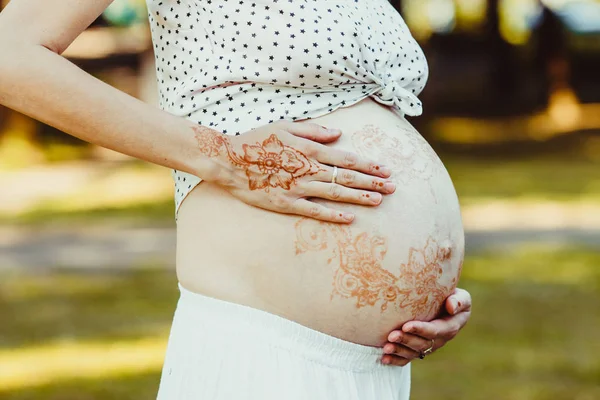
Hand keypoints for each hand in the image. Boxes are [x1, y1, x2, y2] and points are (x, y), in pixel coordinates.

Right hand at [192, 120, 395, 222]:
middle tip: (393, 188)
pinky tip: (350, 218)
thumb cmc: (256, 140)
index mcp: (309, 149)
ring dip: (359, 197)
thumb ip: (314, 131)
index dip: (368, 165)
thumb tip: (339, 134)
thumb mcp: (286, 126)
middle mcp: (308, 169)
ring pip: (335, 194)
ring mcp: (298, 187)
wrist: (229, 160)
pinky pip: (314, 211)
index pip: (346, 158)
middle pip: (347, 178)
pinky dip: (333, 214)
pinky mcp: (286, 203)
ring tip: (379, 201)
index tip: (386, 170)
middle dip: (372, 182)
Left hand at [381, 288, 471, 365]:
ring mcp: (428, 346)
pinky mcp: (418, 349)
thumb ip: (459, 300)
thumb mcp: (462, 296)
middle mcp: (439, 339)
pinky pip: (408, 358)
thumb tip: (451, 307)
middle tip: (391, 335)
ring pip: (414, 353)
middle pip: (422, 343)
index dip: (421, 330)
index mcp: (450, 327)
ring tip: (386, 348)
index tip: (406, 326)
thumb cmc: (451, 296)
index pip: (436, 330)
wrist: (443, 302)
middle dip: (406, 340)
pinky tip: (384, 359)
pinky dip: (396, 360)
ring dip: (399, 351)